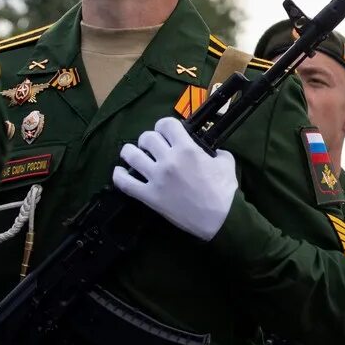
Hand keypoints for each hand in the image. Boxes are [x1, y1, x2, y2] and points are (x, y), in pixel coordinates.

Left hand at [114, 116, 237, 240]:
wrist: (219, 220)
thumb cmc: (223, 191)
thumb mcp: (226, 162)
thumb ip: (215, 151)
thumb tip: (209, 150)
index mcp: (187, 149)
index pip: (166, 124)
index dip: (165, 126)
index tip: (167, 132)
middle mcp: (168, 160)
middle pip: (147, 137)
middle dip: (150, 139)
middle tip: (154, 146)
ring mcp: (156, 178)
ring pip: (131, 155)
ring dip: (131, 152)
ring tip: (135, 154)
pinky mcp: (148, 196)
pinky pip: (125, 183)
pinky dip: (118, 175)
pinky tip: (119, 171)